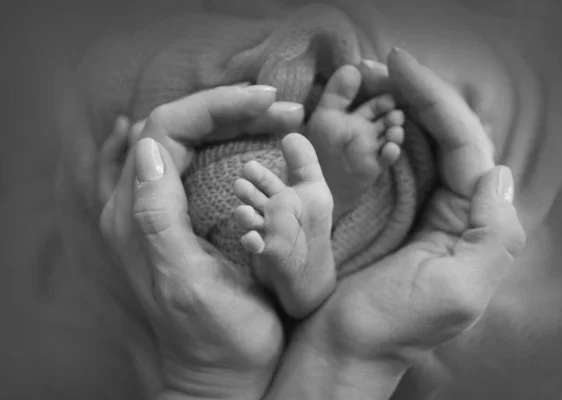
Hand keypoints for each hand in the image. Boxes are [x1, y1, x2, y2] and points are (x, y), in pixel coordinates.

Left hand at [97, 85, 303, 399]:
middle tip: (280, 107)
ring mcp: (154, 213)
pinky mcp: (173, 222)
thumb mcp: (187, 281)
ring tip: (269, 113)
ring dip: (223, 118)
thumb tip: (145, 144)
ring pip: (179, 139)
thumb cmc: (216, 336)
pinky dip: (201, 136)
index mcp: (140, 214)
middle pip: (174, 127)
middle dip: (227, 107)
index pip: (166, 129)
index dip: (217, 106)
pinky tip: (209, 129)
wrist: (219, 374)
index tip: (268, 103)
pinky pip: (177, 161)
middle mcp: (138, 206)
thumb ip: (156, 217)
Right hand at [263, 48, 525, 399]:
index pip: (467, 145)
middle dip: (418, 94)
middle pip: (445, 136)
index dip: (438, 100)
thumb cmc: (393, 325)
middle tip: (382, 64)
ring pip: (418, 144)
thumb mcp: (459, 290)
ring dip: (399, 107)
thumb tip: (496, 172)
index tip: (402, 66)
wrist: (341, 348)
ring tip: (373, 78)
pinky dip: (379, 133)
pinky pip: (388, 161)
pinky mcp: (383, 212)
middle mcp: (453, 210)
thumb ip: (493, 234)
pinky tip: (365, 113)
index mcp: (475, 224)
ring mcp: (416, 209)